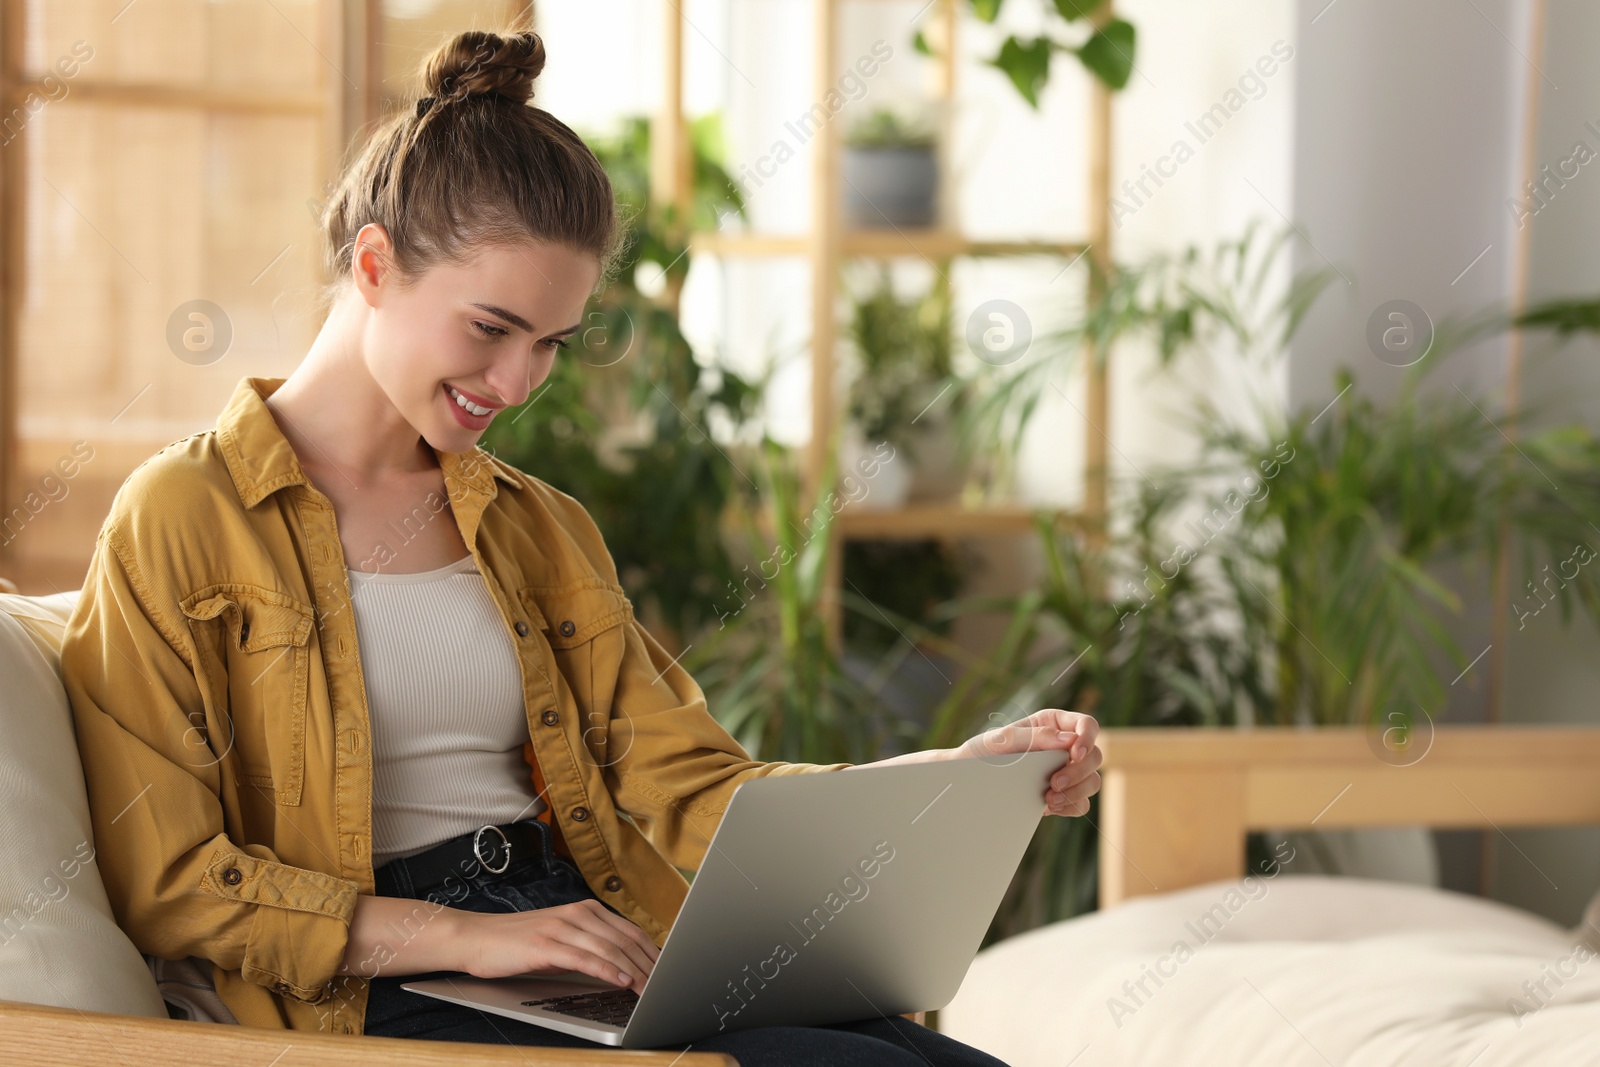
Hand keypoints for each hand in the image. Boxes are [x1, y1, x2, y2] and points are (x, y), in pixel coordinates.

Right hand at [456, 900, 660, 989]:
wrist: (475, 938)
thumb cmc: (518, 943)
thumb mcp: (562, 941)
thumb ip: (590, 947)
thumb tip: (623, 967)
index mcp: (585, 910)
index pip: (629, 932)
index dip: (652, 953)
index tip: (668, 972)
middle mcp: (577, 914)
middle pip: (625, 940)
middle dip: (649, 965)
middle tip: (665, 985)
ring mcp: (562, 927)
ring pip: (609, 949)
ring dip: (634, 971)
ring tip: (650, 989)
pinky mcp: (546, 945)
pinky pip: (585, 958)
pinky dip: (607, 970)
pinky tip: (622, 982)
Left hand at [958, 709, 1101, 817]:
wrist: (971, 781)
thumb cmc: (984, 752)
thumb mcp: (1003, 739)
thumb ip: (1036, 736)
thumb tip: (1069, 739)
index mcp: (1054, 724)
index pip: (1087, 726)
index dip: (1088, 738)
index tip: (1075, 752)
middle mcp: (1065, 746)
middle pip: (1095, 756)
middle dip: (1079, 772)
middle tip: (1054, 783)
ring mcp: (1067, 771)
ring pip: (1093, 781)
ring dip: (1076, 791)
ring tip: (1049, 799)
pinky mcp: (1064, 794)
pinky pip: (1082, 803)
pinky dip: (1070, 806)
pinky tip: (1049, 806)